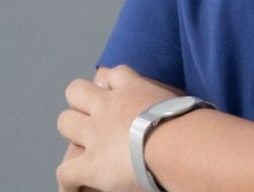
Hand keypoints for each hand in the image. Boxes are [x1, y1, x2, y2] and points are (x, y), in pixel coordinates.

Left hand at [56, 64, 177, 191]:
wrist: (175, 143)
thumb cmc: (187, 124)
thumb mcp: (180, 102)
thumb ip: (171, 102)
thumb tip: (188, 114)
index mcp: (133, 88)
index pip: (114, 73)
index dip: (112, 83)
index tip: (116, 92)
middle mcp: (109, 106)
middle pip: (77, 90)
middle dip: (80, 101)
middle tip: (91, 116)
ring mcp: (96, 134)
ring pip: (65, 121)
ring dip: (71, 134)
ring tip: (80, 147)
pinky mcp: (90, 163)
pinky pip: (65, 172)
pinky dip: (69, 182)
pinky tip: (75, 189)